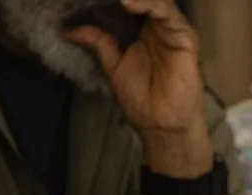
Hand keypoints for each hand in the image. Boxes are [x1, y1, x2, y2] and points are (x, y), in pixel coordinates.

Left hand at [63, 0, 209, 169]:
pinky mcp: (184, 37)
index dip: (108, 0)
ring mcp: (170, 30)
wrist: (162, 125)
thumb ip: (97, 44)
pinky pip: (167, 13)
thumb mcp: (113, 67)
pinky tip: (128, 2)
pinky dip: (149, 3)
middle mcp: (156, 26)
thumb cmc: (141, 101)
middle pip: (141, 0)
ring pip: (155, 1)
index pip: (126, 4)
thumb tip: (68, 30)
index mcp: (139, 31)